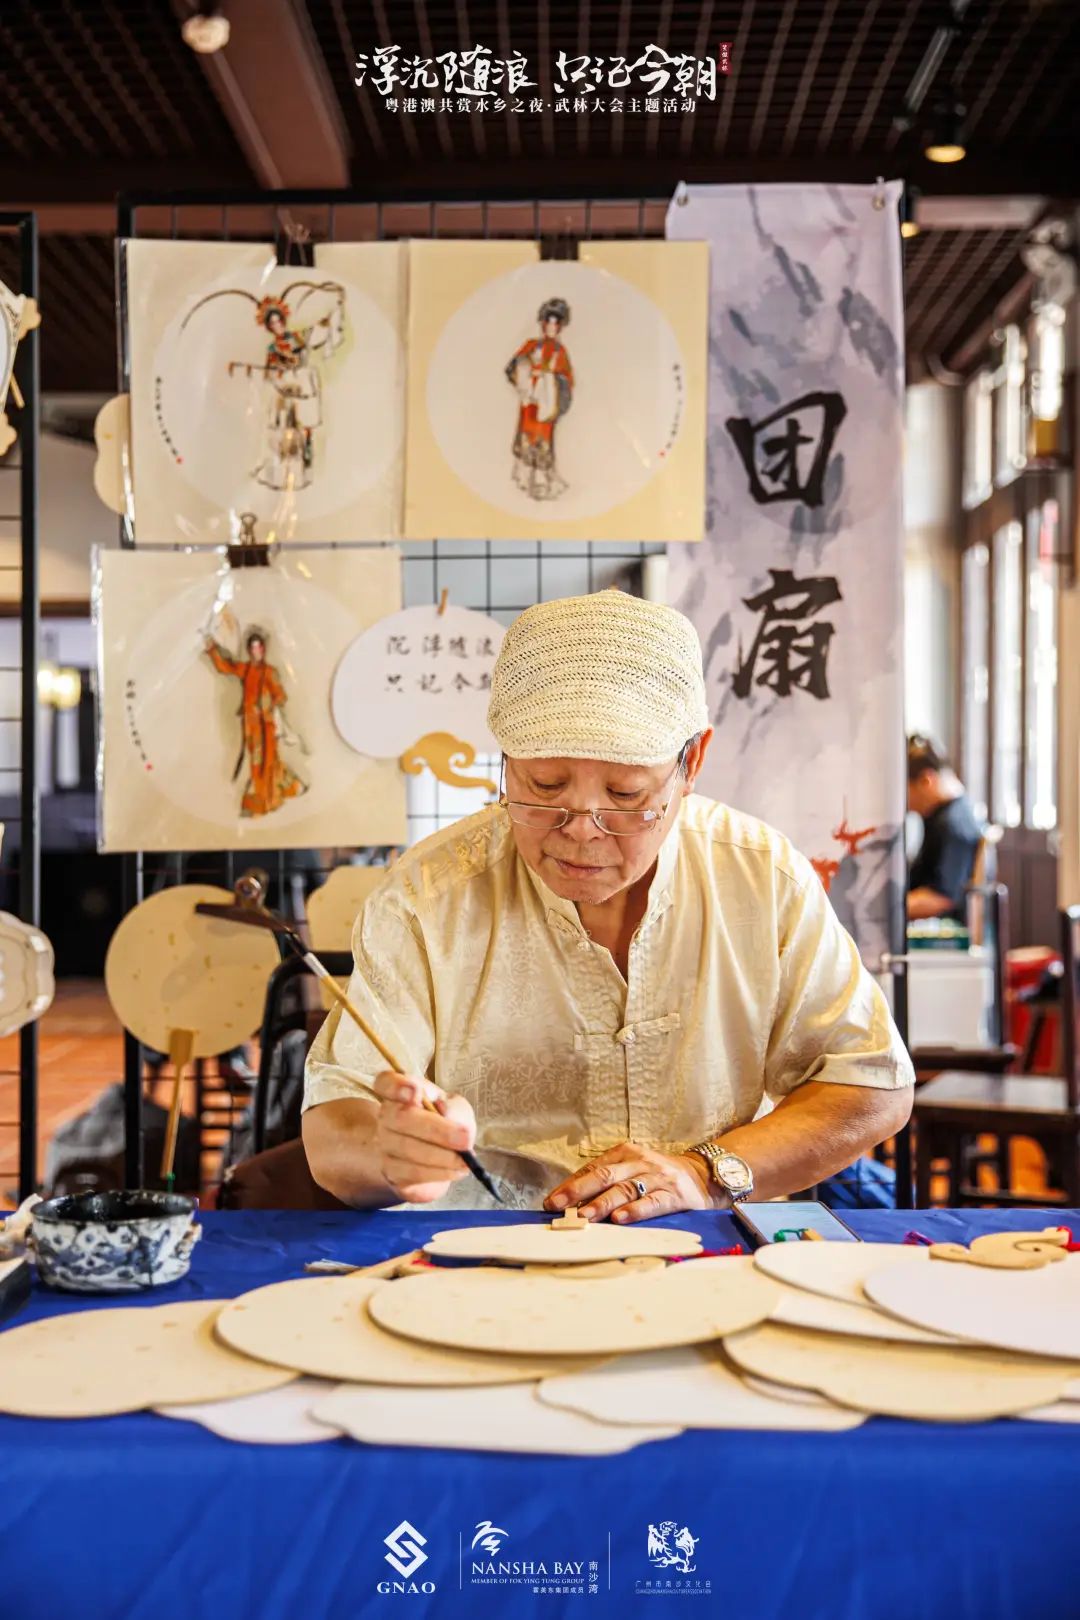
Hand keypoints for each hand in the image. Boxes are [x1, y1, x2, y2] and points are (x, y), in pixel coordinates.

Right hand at [371, 1071, 476, 1204]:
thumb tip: (446, 1114)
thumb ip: (453, 1108)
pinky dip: (440, 1172)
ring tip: (465, 1160)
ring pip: (408, 1149)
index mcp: (399, 1092)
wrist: (433, 1157)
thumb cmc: (445, 1123)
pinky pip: (413, 1173)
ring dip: (443, 1156)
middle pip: (401, 1118)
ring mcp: (384, 1145)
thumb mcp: (456, 1108)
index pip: (386, 1082)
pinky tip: (457, 1170)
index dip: (397, 1086)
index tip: (415, 1091)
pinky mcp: (391, 1173)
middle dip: (437, 1129)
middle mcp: (386, 1116)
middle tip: (466, 1139)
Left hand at [543, 1141, 715, 1224]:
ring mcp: (657, 1178)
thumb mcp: (633, 1170)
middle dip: (578, 1191)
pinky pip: (652, 1202)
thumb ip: (608, 1182)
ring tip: (584, 1216)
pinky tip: (620, 1219)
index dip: (571, 1184)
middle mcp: (640, 1162)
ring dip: (603, 1203)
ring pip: (626, 1189)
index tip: (552, 1200)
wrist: (703, 1177)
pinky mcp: (674, 1195)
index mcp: (626, 1153)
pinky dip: (635, 1210)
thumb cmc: (658, 1177)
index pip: (593, 1167)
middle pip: (605, 1175)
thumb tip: (572, 1202)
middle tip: (558, 1205)